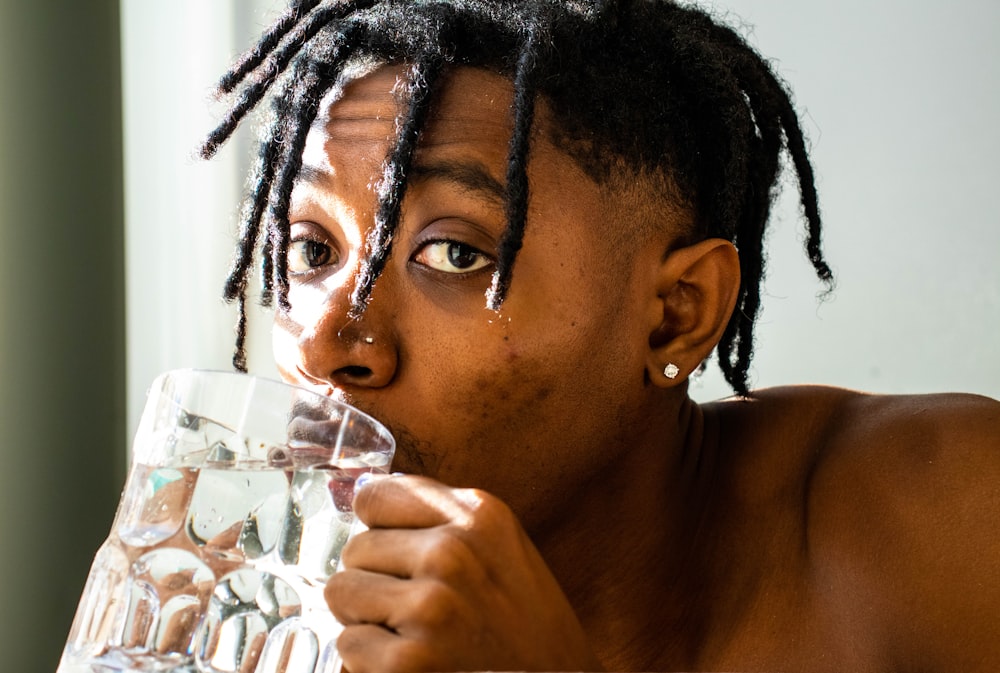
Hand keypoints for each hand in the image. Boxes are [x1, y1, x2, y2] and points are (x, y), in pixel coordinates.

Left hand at [326, 474, 603, 672]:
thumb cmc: (528, 625)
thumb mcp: (503, 548)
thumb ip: (443, 517)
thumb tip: (361, 496)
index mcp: (478, 515)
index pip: (375, 495)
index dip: (379, 528)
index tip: (397, 553)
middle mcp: (454, 552)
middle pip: (356, 547)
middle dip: (376, 579)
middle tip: (418, 608)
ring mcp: (431, 607)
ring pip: (342, 591)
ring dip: (367, 618)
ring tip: (414, 633)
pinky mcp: (408, 662)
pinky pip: (348, 644)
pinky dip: (369, 660)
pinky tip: (414, 662)